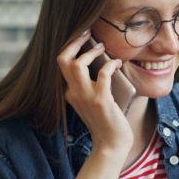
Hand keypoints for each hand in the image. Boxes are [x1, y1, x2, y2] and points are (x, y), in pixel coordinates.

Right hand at [56, 30, 133, 155]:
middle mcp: (73, 93)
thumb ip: (94, 84)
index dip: (70, 46)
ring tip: (103, 47)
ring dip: (91, 51)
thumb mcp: (95, 100)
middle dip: (75, 42)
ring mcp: (85, 96)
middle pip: (63, 59)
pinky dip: (110, 65)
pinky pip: (103, 74)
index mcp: (69, 93)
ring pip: (76, 64)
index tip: (82, 36)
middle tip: (88, 33)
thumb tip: (104, 60)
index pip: (61, 63)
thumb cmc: (107, 122)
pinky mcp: (101, 100)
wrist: (111, 146)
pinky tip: (117, 63)